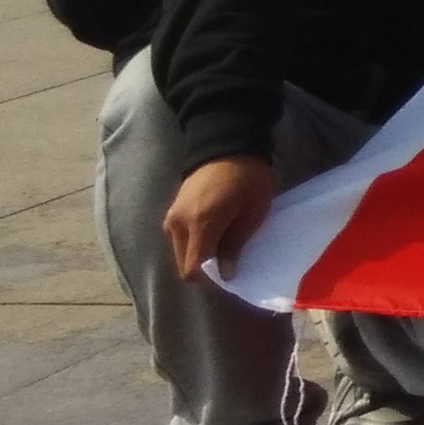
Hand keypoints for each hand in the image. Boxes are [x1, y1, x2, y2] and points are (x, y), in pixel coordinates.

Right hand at [163, 155, 276, 281]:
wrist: (227, 144)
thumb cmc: (249, 178)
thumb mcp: (253, 213)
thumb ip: (236, 245)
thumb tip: (226, 274)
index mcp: (200, 224)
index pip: (193, 269)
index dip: (211, 280)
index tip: (231, 277)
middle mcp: (177, 224)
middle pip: (183, 265)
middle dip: (205, 271)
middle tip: (230, 264)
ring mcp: (170, 218)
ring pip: (179, 254)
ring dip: (198, 258)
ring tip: (224, 249)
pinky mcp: (170, 213)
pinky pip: (178, 241)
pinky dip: (193, 246)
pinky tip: (214, 237)